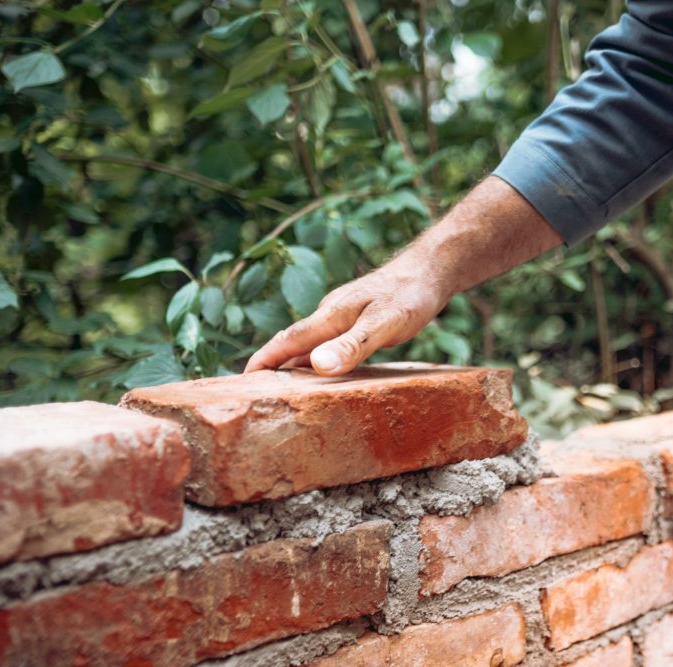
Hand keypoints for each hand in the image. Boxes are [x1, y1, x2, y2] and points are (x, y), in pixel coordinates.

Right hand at [243, 256, 451, 375]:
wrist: (431, 269)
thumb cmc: (410, 296)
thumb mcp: (384, 324)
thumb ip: (352, 345)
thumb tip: (317, 366)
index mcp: (332, 315)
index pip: (289, 341)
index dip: (265, 360)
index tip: (242, 379)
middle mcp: (331, 313)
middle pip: (293, 341)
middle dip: (271, 363)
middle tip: (252, 390)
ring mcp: (343, 314)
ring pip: (310, 341)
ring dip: (292, 362)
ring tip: (279, 388)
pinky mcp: (356, 317)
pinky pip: (327, 340)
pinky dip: (315, 357)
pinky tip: (319, 370)